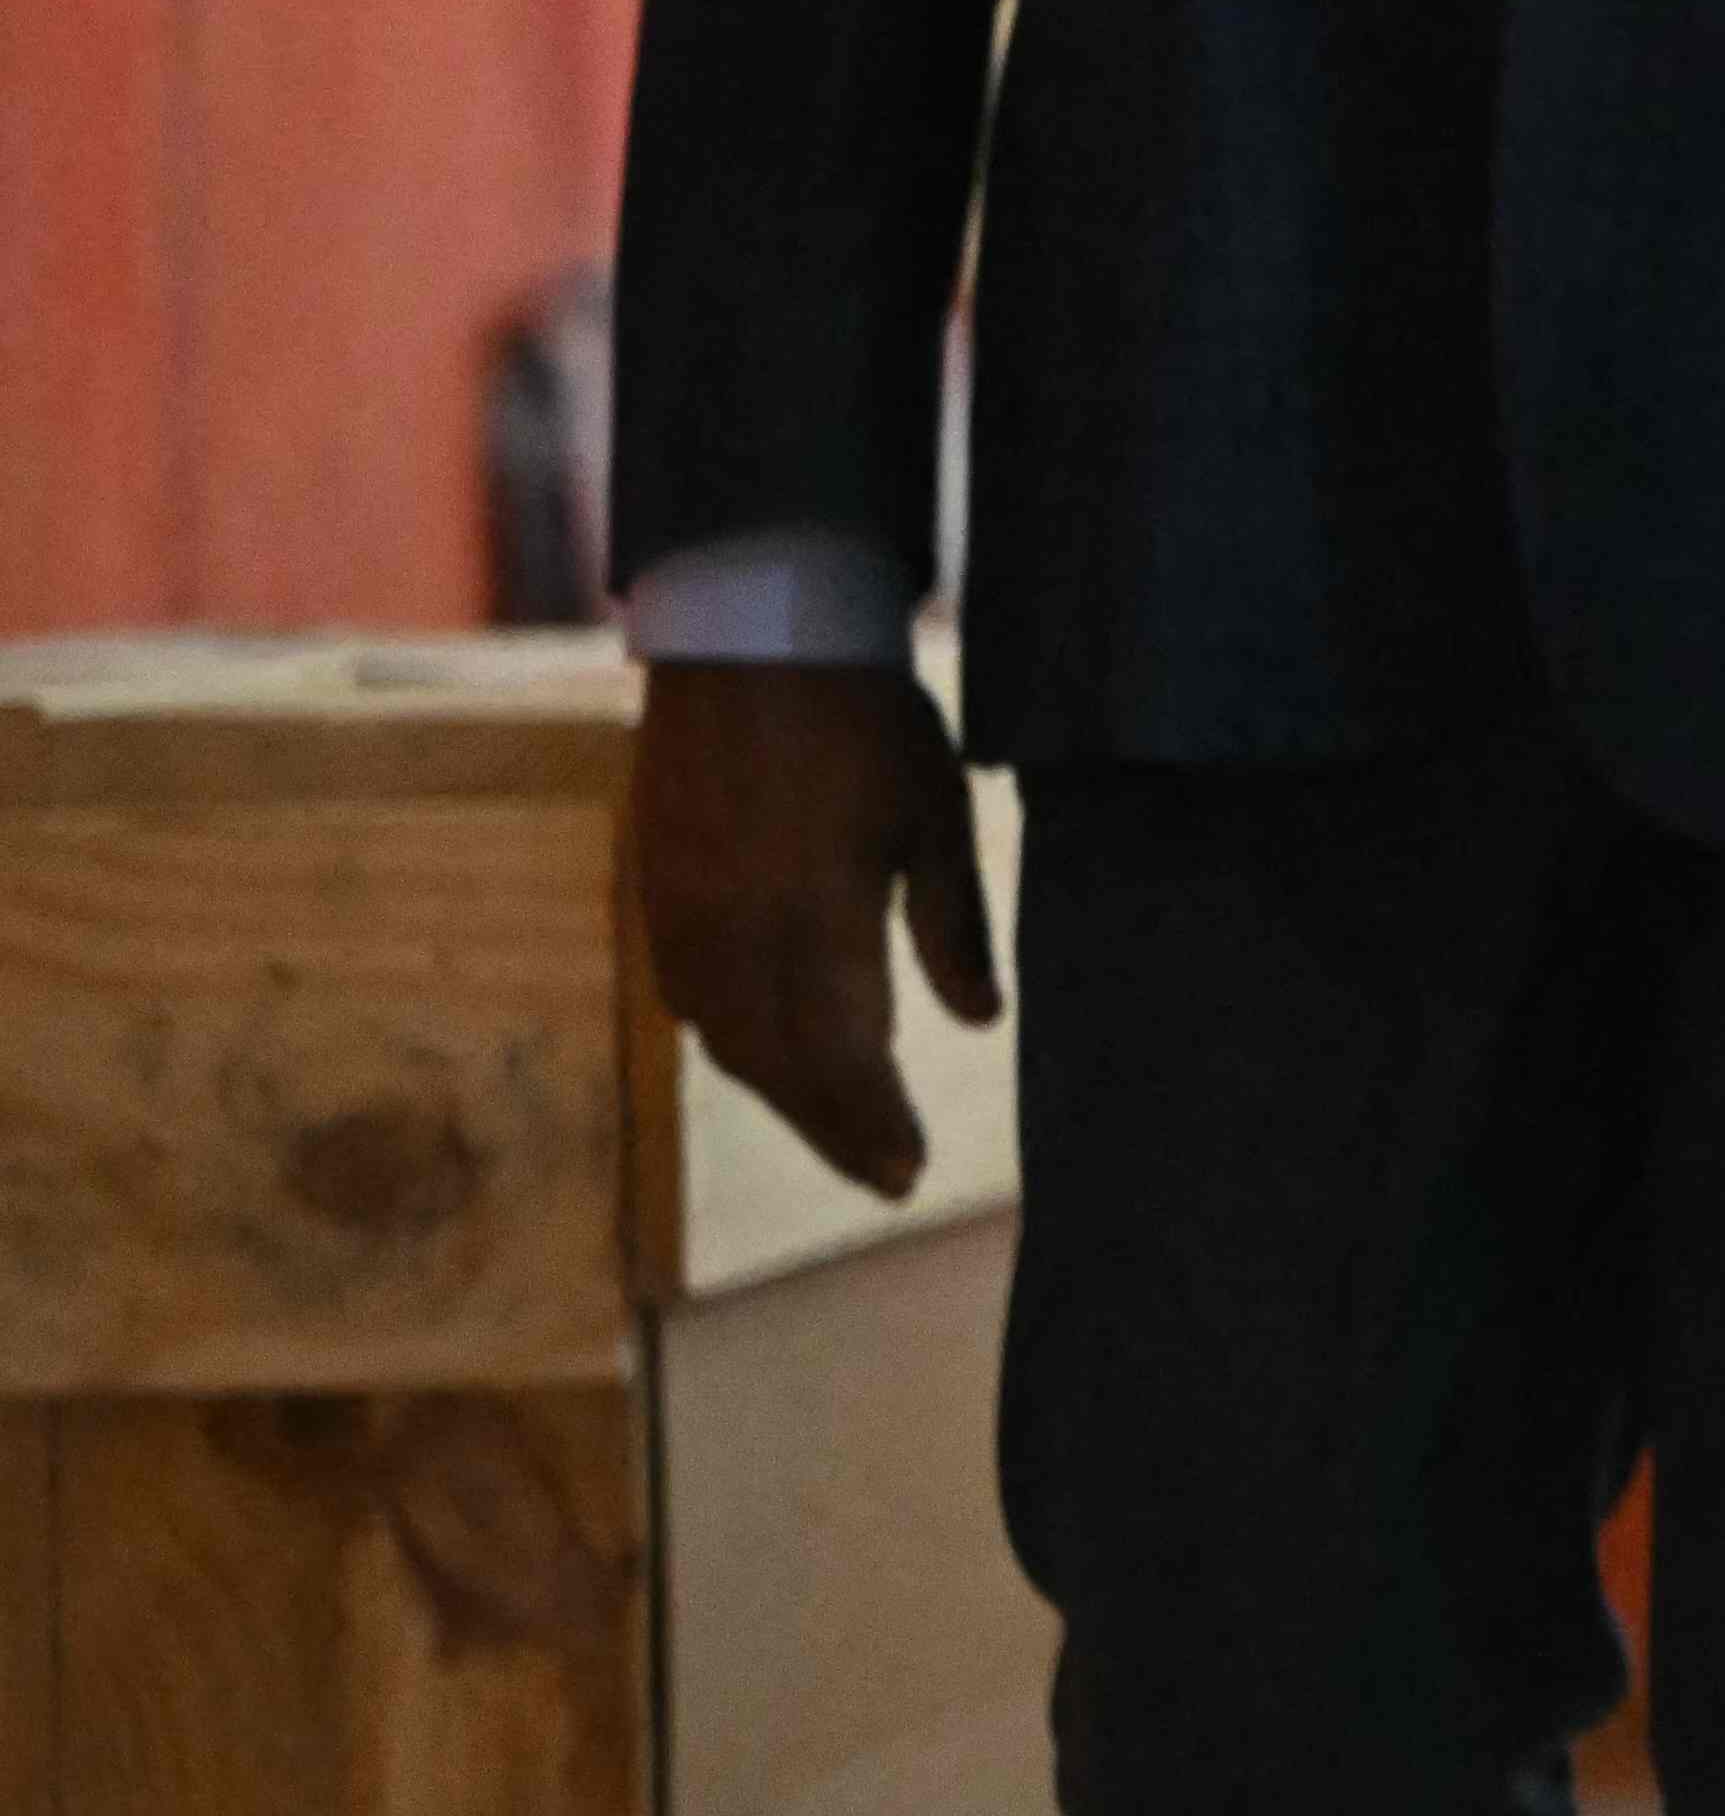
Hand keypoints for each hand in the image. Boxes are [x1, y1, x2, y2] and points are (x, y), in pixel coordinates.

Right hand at [628, 658, 996, 1202]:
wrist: (748, 643)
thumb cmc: (863, 720)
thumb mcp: (936, 815)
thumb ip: (953, 925)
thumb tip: (979, 1022)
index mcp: (812, 923)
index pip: (843, 1058)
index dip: (873, 1124)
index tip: (909, 1172)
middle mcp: (735, 938)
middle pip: (780, 1066)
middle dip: (833, 1127)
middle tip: (881, 1172)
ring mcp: (682, 919)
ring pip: (728, 1041)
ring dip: (783, 1090)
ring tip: (837, 1126)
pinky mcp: (655, 892)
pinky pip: (689, 997)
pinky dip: (733, 1040)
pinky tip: (764, 1051)